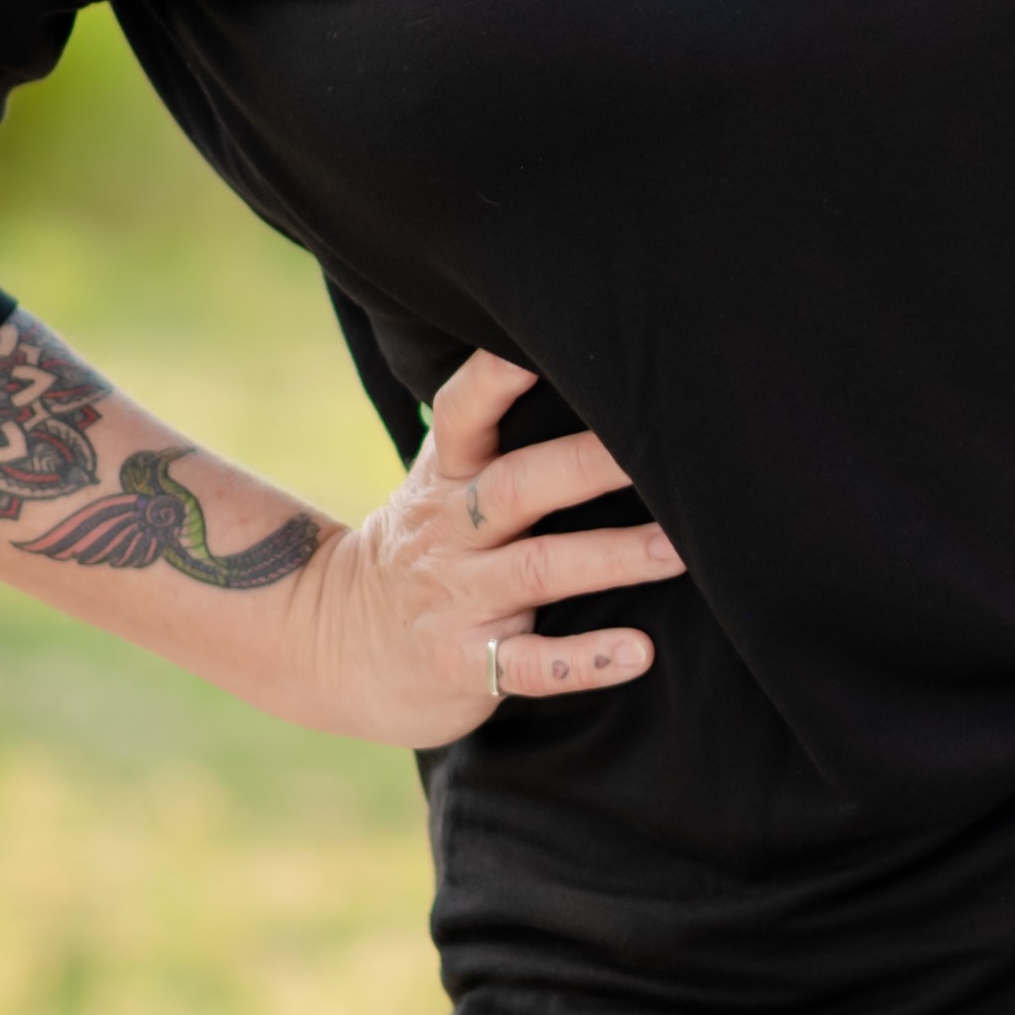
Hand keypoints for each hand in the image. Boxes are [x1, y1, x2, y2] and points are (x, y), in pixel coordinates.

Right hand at [290, 351, 682, 746]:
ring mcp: (458, 599)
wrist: (336, 647)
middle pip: (517, 486)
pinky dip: (585, 660)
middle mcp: (449, 532)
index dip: (493, 380)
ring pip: (539, 570)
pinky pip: (529, 663)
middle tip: (657, 451)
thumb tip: (585, 364)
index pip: (460, 415)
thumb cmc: (421, 547)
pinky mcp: (468, 665)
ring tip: (678, 550)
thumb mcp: (438, 484)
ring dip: (611, 558)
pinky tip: (639, 652)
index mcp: (445, 478)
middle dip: (588, 465)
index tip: (536, 349)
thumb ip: (493, 434)